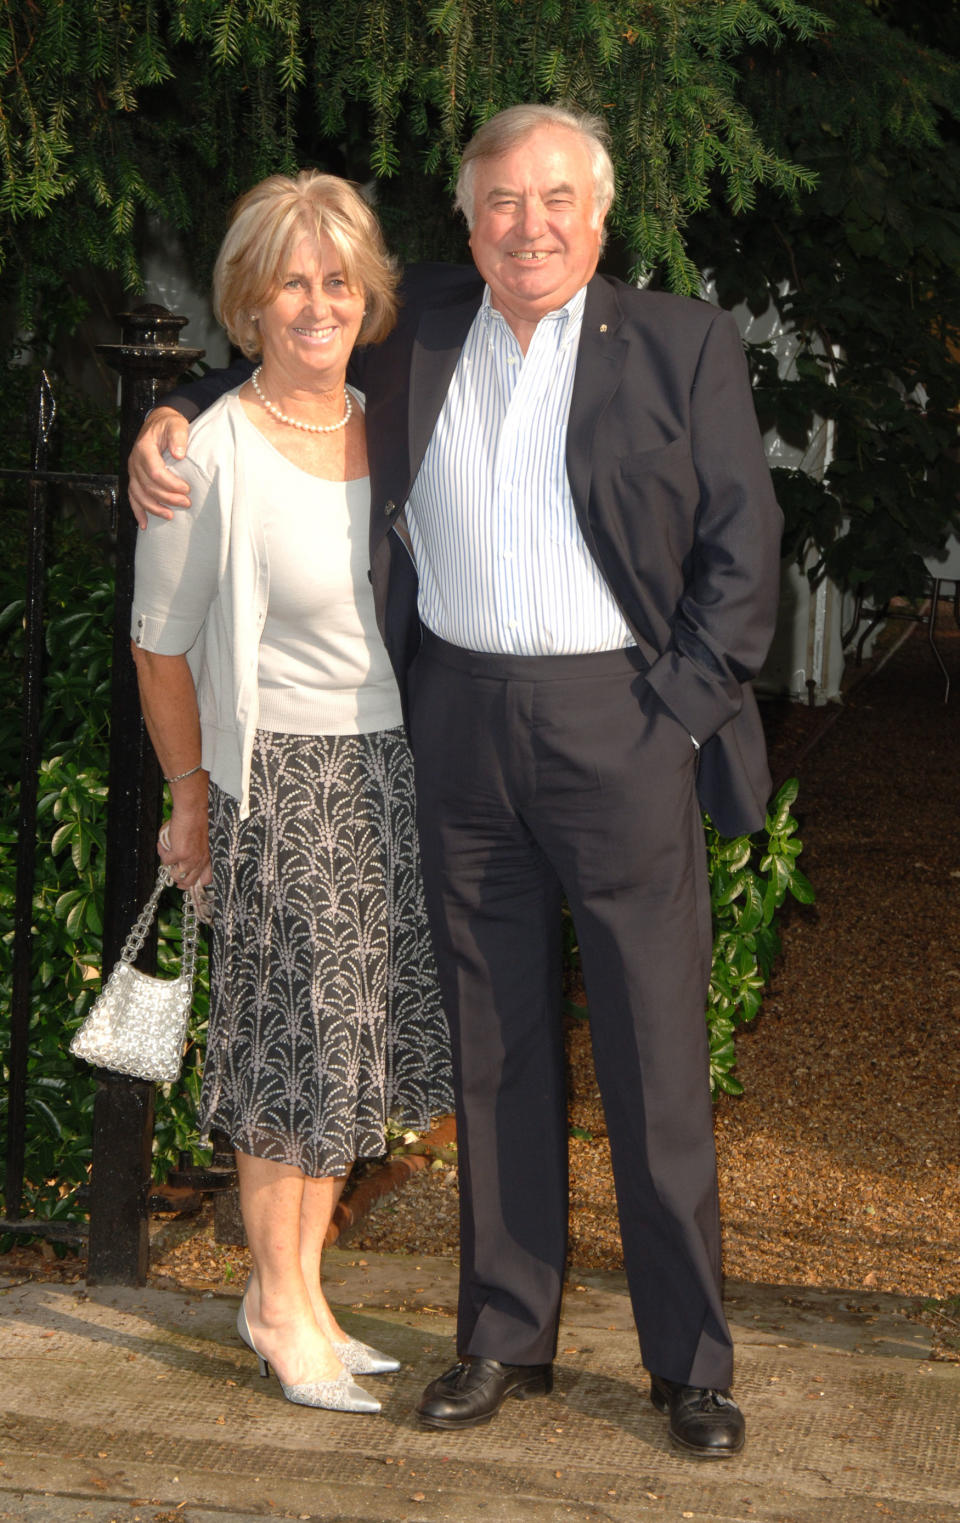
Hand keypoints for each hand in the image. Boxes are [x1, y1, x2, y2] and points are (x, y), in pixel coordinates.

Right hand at [128, 407, 191, 526]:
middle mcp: (134, 461)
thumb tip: (179, 454)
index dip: (171, 484)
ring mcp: (133, 471)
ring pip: (139, 495)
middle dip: (168, 498)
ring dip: (154, 508)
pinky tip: (145, 524)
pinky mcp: (134, 478)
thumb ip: (178, 437)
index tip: (187, 489)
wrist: (158, 422)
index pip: (155, 472)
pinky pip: (132, 497)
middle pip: (148, 486)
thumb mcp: (176, 424)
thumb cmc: (169, 424)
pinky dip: (138, 511)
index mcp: (144, 448)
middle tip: (187, 503)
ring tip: (170, 516)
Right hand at [158, 812, 210, 890]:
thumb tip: (180, 862)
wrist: (193, 811)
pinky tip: (164, 842)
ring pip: (175, 875)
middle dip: (178, 880)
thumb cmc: (197, 821)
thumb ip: (195, 852)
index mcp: (208, 858)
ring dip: (169, 867)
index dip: (195, 883)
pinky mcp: (178, 854)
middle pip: (188, 882)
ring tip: (167, 853)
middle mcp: (201, 861)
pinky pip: (165, 861)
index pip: (206, 879)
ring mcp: (190, 859)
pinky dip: (162, 852)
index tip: (186, 881)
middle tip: (172, 873)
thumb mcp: (201, 841)